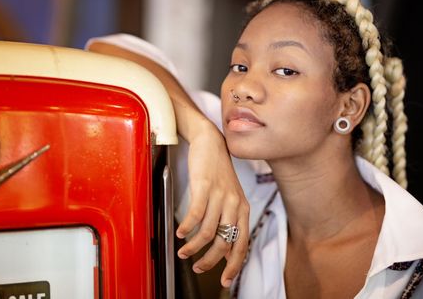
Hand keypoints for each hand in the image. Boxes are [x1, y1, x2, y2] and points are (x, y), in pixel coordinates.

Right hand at [176, 121, 249, 287]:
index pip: (242, 243)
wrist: (211, 142)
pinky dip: (186, 227)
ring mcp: (220, 195)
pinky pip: (195, 214)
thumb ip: (229, 218)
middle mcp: (234, 203)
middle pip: (224, 242)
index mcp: (243, 208)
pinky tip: (179, 232)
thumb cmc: (218, 171)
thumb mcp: (230, 195)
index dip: (234, 265)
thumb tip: (222, 246)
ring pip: (208, 232)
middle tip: (198, 266)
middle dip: (210, 261)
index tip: (225, 280)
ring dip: (193, 247)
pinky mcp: (204, 186)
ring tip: (183, 251)